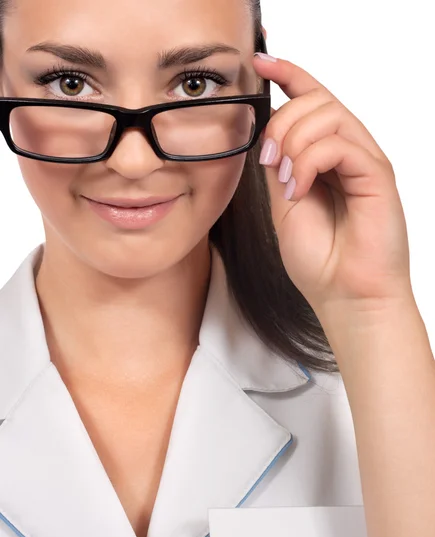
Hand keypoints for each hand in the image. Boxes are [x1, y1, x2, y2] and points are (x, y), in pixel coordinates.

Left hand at [253, 53, 412, 316]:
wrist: (345, 294)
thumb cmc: (320, 259)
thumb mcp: (283, 206)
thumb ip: (280, 168)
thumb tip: (270, 139)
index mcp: (325, 158)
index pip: (312, 101)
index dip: (289, 74)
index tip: (261, 62)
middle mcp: (348, 152)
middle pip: (315, 100)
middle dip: (281, 122)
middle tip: (269, 161)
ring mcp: (364, 161)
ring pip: (327, 114)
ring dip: (293, 143)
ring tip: (285, 182)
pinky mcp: (377, 173)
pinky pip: (339, 143)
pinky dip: (309, 162)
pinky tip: (299, 189)